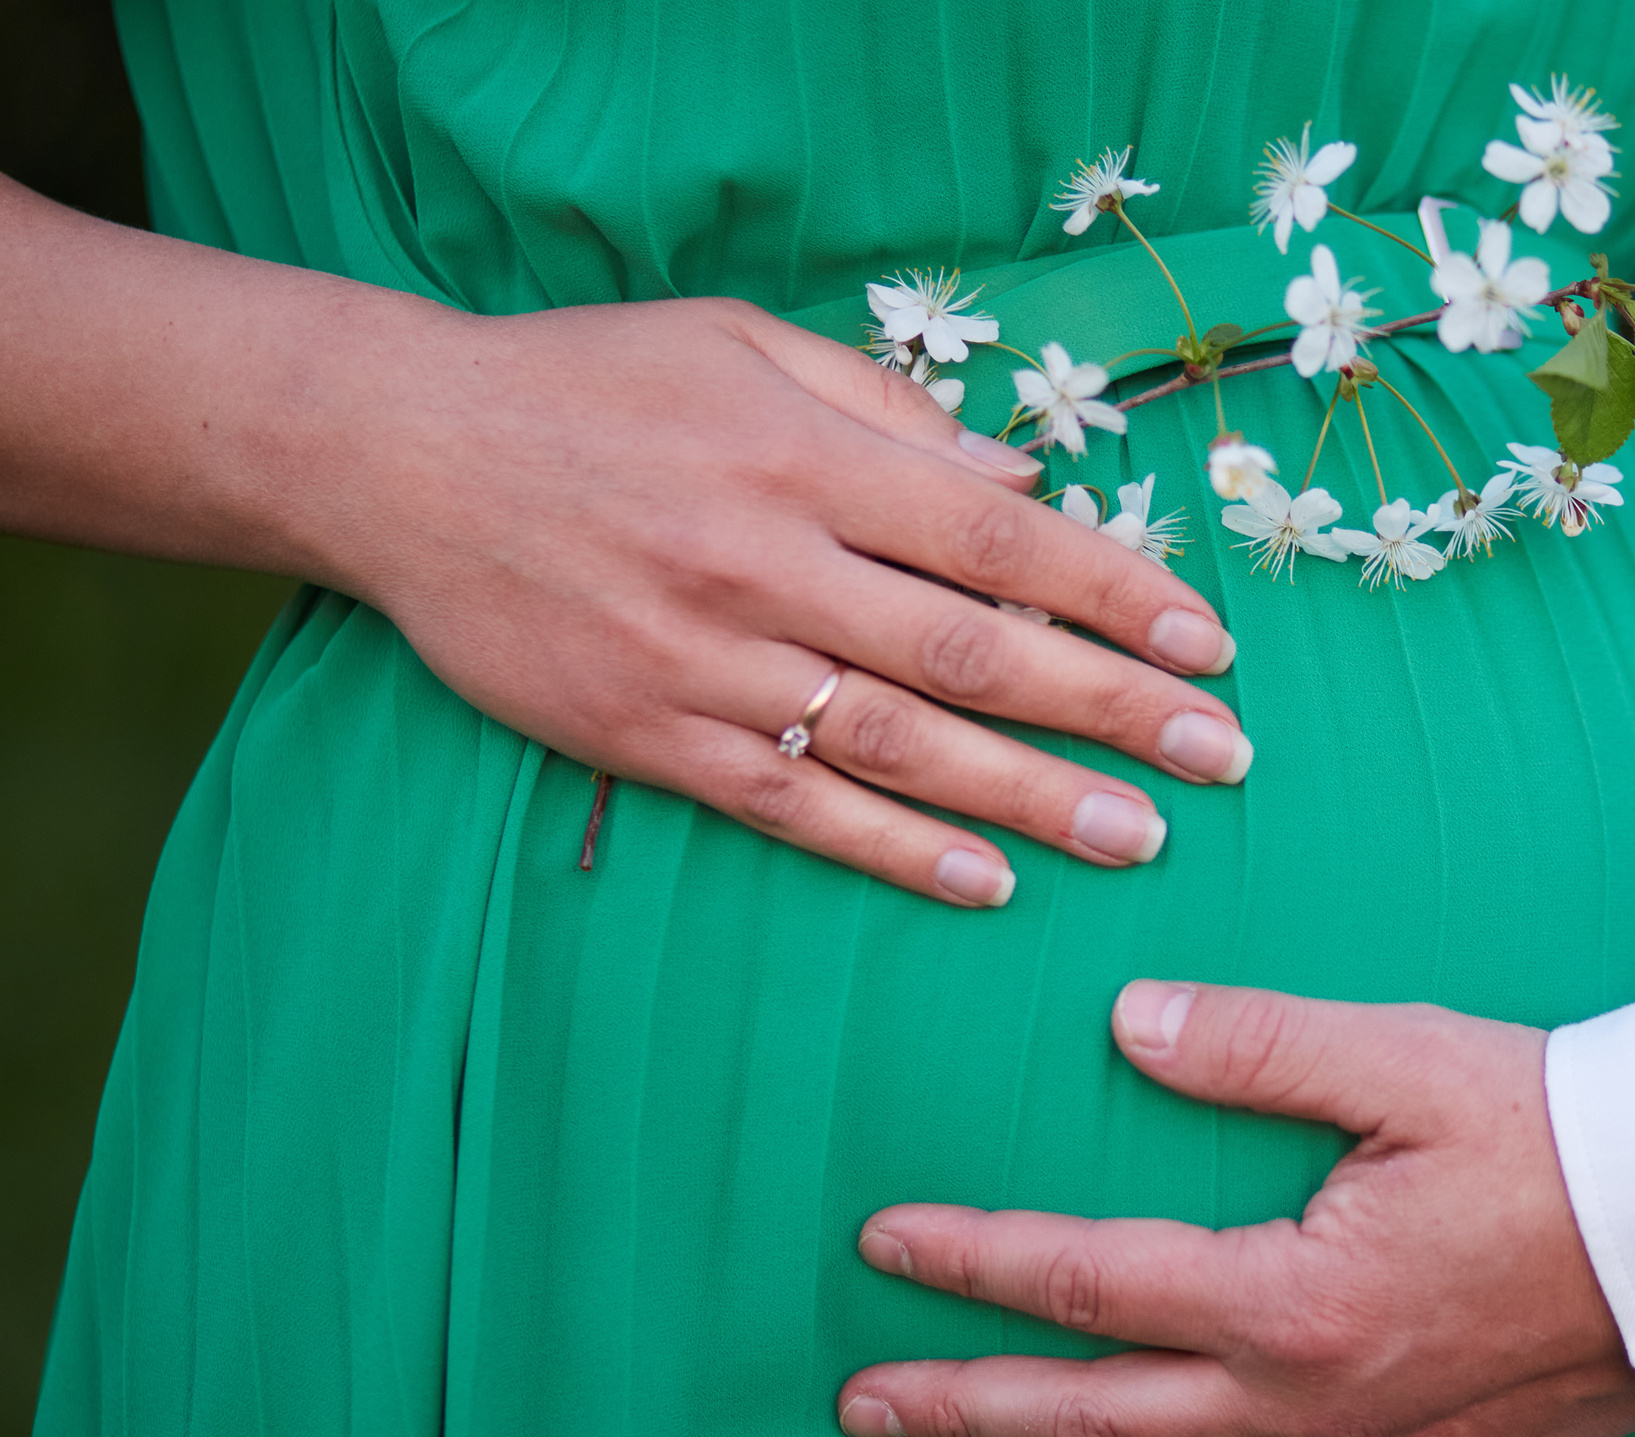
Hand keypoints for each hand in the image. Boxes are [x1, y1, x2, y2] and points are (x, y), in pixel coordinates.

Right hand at [0, 177, 1246, 906]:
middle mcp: (768, 561)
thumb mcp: (742, 343)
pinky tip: (987, 883)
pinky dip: (898, 850)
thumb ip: (888, 408)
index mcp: (806, 454)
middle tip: (1222, 756)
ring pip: (900, 745)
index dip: (1117, 593)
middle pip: (974, 652)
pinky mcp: (652, 740)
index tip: (1211, 643)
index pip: (1000, 535)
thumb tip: (1023, 478)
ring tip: (1139, 837)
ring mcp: (707, 661)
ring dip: (1032, 797)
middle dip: (1115, 707)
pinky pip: (797, 807)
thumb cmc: (590, 385)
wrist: (401, 456)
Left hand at [836, 981, 1634, 1436]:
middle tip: (865, 1413)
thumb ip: (1254, 1044)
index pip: (1087, 1280)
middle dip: (967, 1415)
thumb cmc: (1562, 1133)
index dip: (973, 1260)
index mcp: (1290, 1297)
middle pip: (1097, 1422)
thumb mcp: (1406, 1060)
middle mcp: (1310, 1409)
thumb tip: (1125, 1025)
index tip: (884, 1243)